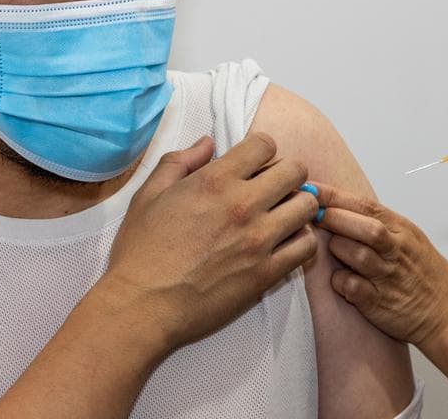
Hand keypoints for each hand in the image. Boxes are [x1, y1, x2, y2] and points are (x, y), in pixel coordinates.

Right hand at [104, 133, 319, 347]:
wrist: (143, 305)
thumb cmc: (140, 251)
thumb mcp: (148, 195)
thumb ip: (180, 162)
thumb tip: (208, 142)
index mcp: (214, 181)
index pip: (265, 144)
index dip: (261, 150)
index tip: (254, 165)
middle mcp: (242, 204)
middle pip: (295, 171)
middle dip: (287, 174)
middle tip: (273, 189)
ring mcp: (259, 240)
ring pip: (307, 206)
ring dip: (297, 206)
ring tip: (280, 217)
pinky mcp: (267, 273)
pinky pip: (306, 246)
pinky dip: (300, 241)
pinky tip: (283, 244)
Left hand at [312, 183, 447, 347]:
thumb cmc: (423, 274)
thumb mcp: (408, 238)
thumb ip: (376, 222)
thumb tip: (336, 205)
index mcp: (402, 230)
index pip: (365, 205)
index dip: (334, 195)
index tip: (310, 188)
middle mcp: (396, 251)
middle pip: (362, 227)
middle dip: (332, 218)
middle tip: (310, 216)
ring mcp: (388, 277)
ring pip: (355, 254)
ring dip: (337, 250)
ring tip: (335, 252)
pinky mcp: (380, 303)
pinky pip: (351, 287)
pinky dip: (340, 281)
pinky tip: (342, 281)